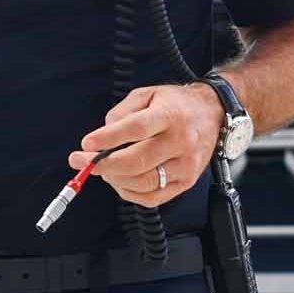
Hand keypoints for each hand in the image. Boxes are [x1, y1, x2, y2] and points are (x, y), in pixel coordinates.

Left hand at [68, 83, 224, 206]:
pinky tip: (119, 181)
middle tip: (80, 162)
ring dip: (114, 179)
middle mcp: (180, 142)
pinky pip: (152, 198)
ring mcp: (185, 165)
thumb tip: (102, 137)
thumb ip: (121, 112)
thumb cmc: (175, 104)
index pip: (136, 129)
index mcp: (170, 115)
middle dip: (103, 164)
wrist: (213, 114)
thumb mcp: (147, 94)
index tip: (86, 143)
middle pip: (137, 161)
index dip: (109, 138)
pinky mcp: (186, 182)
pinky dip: (129, 193)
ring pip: (143, 182)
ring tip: (101, 169)